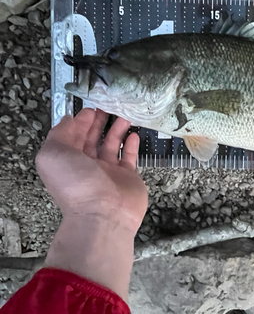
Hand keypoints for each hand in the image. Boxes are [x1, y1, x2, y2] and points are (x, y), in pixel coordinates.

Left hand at [36, 108, 147, 231]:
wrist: (104, 213)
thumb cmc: (77, 182)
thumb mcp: (53, 154)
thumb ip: (59, 134)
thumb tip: (69, 120)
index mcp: (67, 160)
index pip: (72, 136)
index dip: (80, 121)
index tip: (91, 107)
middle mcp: (86, 165)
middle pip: (92, 139)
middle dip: (98, 122)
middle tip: (108, 106)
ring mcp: (108, 171)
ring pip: (112, 145)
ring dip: (117, 129)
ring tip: (124, 114)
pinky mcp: (128, 176)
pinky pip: (129, 157)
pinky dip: (132, 144)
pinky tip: (134, 133)